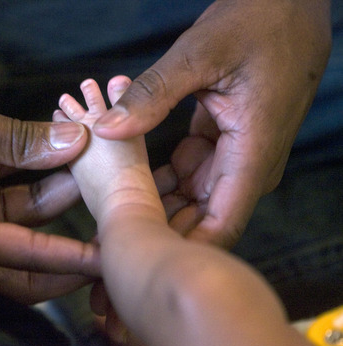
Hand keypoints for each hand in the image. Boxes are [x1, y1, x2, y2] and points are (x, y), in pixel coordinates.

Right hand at [0, 52, 98, 302]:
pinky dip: (40, 174)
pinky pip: (13, 189)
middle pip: (27, 259)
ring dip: (62, 196)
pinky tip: (66, 152)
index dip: (72, 261)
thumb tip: (75, 141)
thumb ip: (20, 139)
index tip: (112, 258)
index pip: (26, 260)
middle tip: (111, 233)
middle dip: (69, 250)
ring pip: (26, 217)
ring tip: (96, 170)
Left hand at [93, 0, 331, 246]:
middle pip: (201, 219)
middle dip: (159, 234)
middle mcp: (248, 165)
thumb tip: (109, 129)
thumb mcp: (200, 54)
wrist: (290, 4)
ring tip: (109, 215)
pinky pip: (190, 174)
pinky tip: (129, 179)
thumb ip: (153, 94)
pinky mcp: (225, 144)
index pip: (219, 225)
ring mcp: (237, 156)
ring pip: (192, 198)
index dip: (181, 251)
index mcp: (253, 153)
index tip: (138, 265)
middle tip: (109, 243)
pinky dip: (162, 178)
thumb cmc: (260, 22)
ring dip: (155, 205)